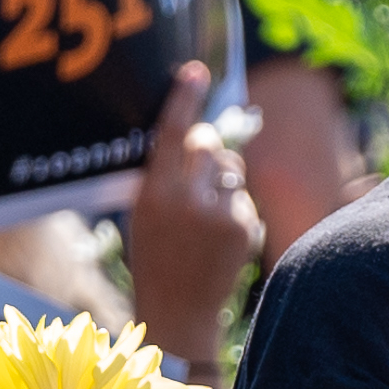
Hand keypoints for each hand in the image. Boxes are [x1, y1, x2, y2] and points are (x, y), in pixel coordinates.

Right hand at [119, 57, 262, 361]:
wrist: (179, 315)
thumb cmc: (154, 259)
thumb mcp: (142, 214)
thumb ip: (163, 176)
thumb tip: (193, 136)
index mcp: (154, 196)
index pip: (170, 134)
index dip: (183, 100)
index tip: (195, 72)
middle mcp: (188, 203)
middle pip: (208, 145)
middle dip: (205, 148)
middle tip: (195, 170)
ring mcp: (221, 216)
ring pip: (230, 170)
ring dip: (220, 181)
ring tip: (203, 217)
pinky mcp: (245, 229)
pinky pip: (243, 198)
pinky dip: (234, 209)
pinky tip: (218, 238)